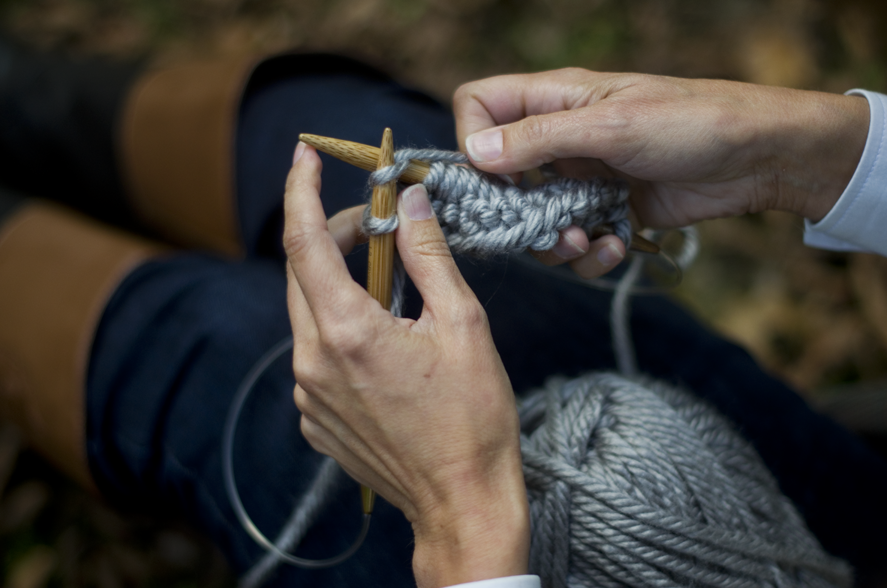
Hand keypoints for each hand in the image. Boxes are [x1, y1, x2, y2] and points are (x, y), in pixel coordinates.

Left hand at [283, 143, 529, 587]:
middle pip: (301, 273)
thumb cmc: (472, 417)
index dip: (301, 190)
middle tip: (371, 222)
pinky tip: (380, 336)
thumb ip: (428, 254)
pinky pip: (314, 353)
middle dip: (329, 235)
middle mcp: (312, 362)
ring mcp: (308, 395)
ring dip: (337, 283)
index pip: (304, 241)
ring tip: (386, 280)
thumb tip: (410, 202)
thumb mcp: (462, 323)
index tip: (305, 155)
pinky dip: (339, 327)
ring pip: (307, 313)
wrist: (461, 501)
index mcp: (347, 332)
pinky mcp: (314, 419)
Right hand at [454, 68, 868, 276]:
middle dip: (514, 208)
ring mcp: (581, 176)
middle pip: (500, 175)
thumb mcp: (610, 126)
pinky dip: (588, 253)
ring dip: (552, 239)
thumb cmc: (690, 122)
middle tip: (537, 224)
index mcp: (553, 100)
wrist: (756, 158)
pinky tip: (612, 247)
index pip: (480, 106)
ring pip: (535, 217)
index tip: (493, 177)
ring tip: (584, 240)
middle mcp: (559, 137)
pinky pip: (575, 240)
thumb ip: (539, 140)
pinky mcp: (605, 210)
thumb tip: (475, 152)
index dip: (472, 139)